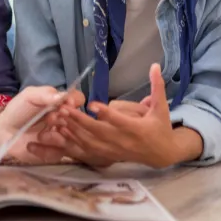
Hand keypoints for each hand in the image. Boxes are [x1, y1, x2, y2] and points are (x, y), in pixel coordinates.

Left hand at [0, 86, 83, 162]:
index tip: (67, 105)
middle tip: (49, 119)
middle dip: (64, 119)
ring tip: (40, 136)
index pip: (78, 99)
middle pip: (79, 120)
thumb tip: (64, 96)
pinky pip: (59, 154)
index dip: (75, 101)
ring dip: (56, 137)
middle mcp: (66, 120)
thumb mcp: (28, 96)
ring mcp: (63, 138)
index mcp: (61, 104)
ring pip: (73, 139)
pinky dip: (45, 150)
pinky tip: (32, 146)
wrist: (3, 132)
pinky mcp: (55, 153)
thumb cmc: (17, 111)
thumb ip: (45, 94)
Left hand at [34, 63, 201, 168]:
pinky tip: (61, 133)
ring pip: (90, 143)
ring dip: (73, 131)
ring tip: (58, 119)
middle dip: (80, 121)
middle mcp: (123, 141)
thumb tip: (154, 65)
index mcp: (137, 129)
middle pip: (99, 132)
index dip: (106, 113)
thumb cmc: (160, 127)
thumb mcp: (161, 107)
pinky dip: (73, 143)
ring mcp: (114, 150)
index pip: (119, 121)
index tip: (92, 103)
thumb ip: (157, 86)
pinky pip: (87, 151)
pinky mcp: (107, 156)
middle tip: (63, 109)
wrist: (162, 154)